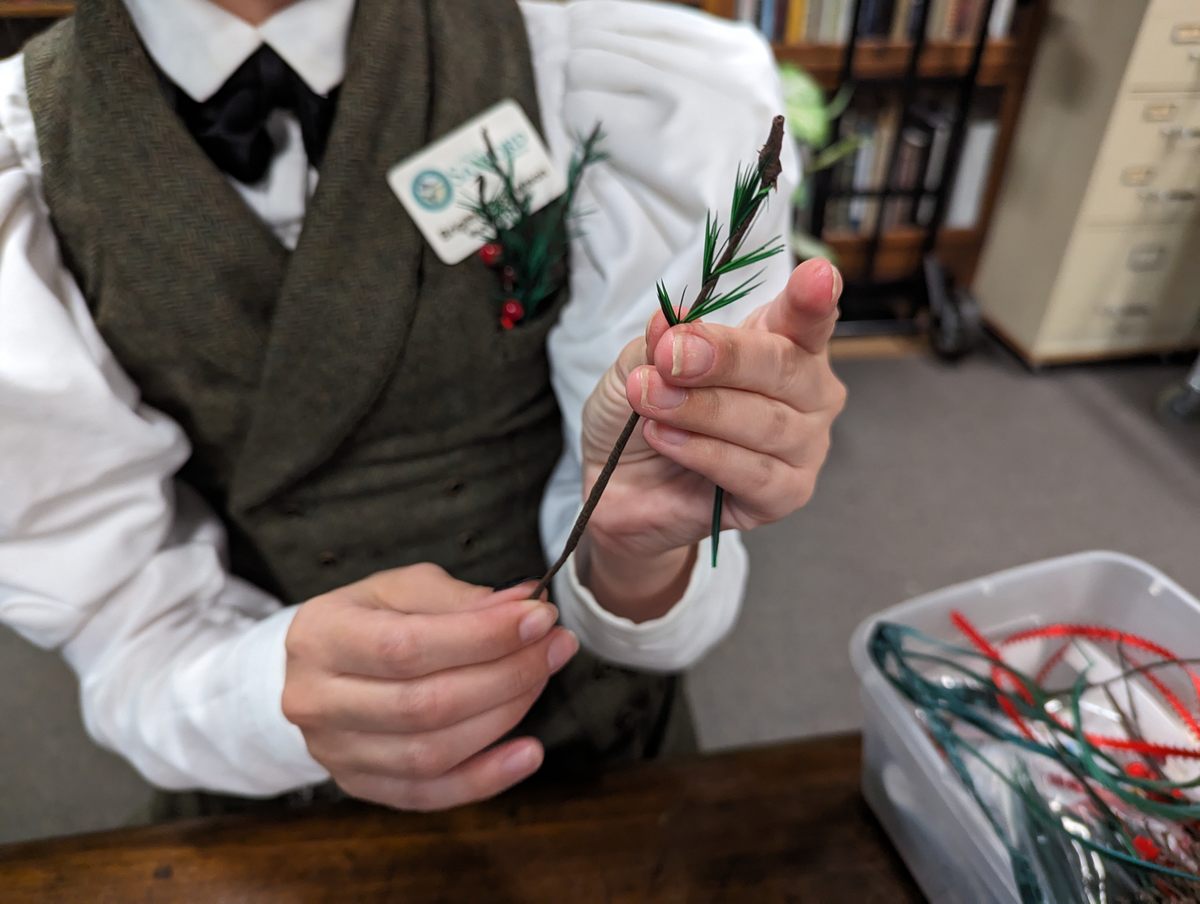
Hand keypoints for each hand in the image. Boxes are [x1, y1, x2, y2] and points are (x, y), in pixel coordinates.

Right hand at [282, 564, 578, 810]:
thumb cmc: (368, 618)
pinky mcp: (359, 785)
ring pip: (430, 753)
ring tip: (543, 680)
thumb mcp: (402, 589)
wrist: (317, 667)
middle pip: (424, 705)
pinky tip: (529, 752)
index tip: (540, 619)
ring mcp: (334, 752)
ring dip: (503, 718)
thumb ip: (460, 599)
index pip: (407, 647)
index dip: (483, 637)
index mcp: (322, 636)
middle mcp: (316, 700)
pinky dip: (486, 778)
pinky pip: (429, 795)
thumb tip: (524, 607)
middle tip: (555, 647)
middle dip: (506, 675)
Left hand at [579, 258, 845, 615]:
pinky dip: (704, 452)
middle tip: (670, 356)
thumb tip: (670, 319)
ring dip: (699, 410)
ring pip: (766, 423)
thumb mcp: (639, 363)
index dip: (814, 299)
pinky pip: (754, 472)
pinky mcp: (785, 495)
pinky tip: (666, 440)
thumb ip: (661, 340)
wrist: (620, 482)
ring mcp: (803, 446)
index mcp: (782, 343)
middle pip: (784, 366)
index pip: (809, 317)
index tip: (816, 277)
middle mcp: (806, 393)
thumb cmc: (645, 411)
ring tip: (650, 401)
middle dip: (725, 358)